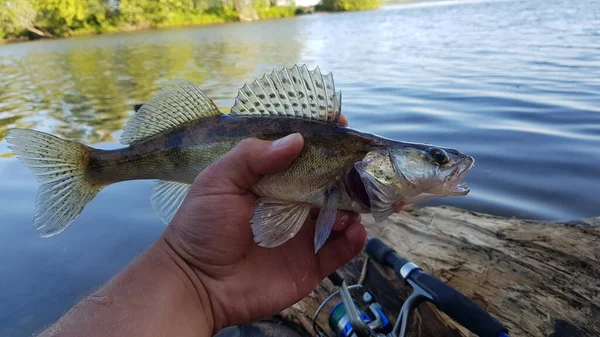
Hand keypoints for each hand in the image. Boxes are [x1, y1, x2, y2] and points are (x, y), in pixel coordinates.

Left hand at [160, 115, 366, 333]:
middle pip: (329, 181)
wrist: (196, 284)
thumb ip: (251, 156)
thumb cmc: (201, 227)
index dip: (321, 137)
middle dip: (347, 171)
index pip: (301, 152)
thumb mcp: (217, 182)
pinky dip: (354, 240)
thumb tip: (296, 139)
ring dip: (352, 205)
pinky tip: (354, 231)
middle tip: (360, 165)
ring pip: (341, 213)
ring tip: (348, 206)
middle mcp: (291, 202)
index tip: (339, 123)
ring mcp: (304, 233)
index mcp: (270, 179)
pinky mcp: (311, 263)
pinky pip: (341, 250)